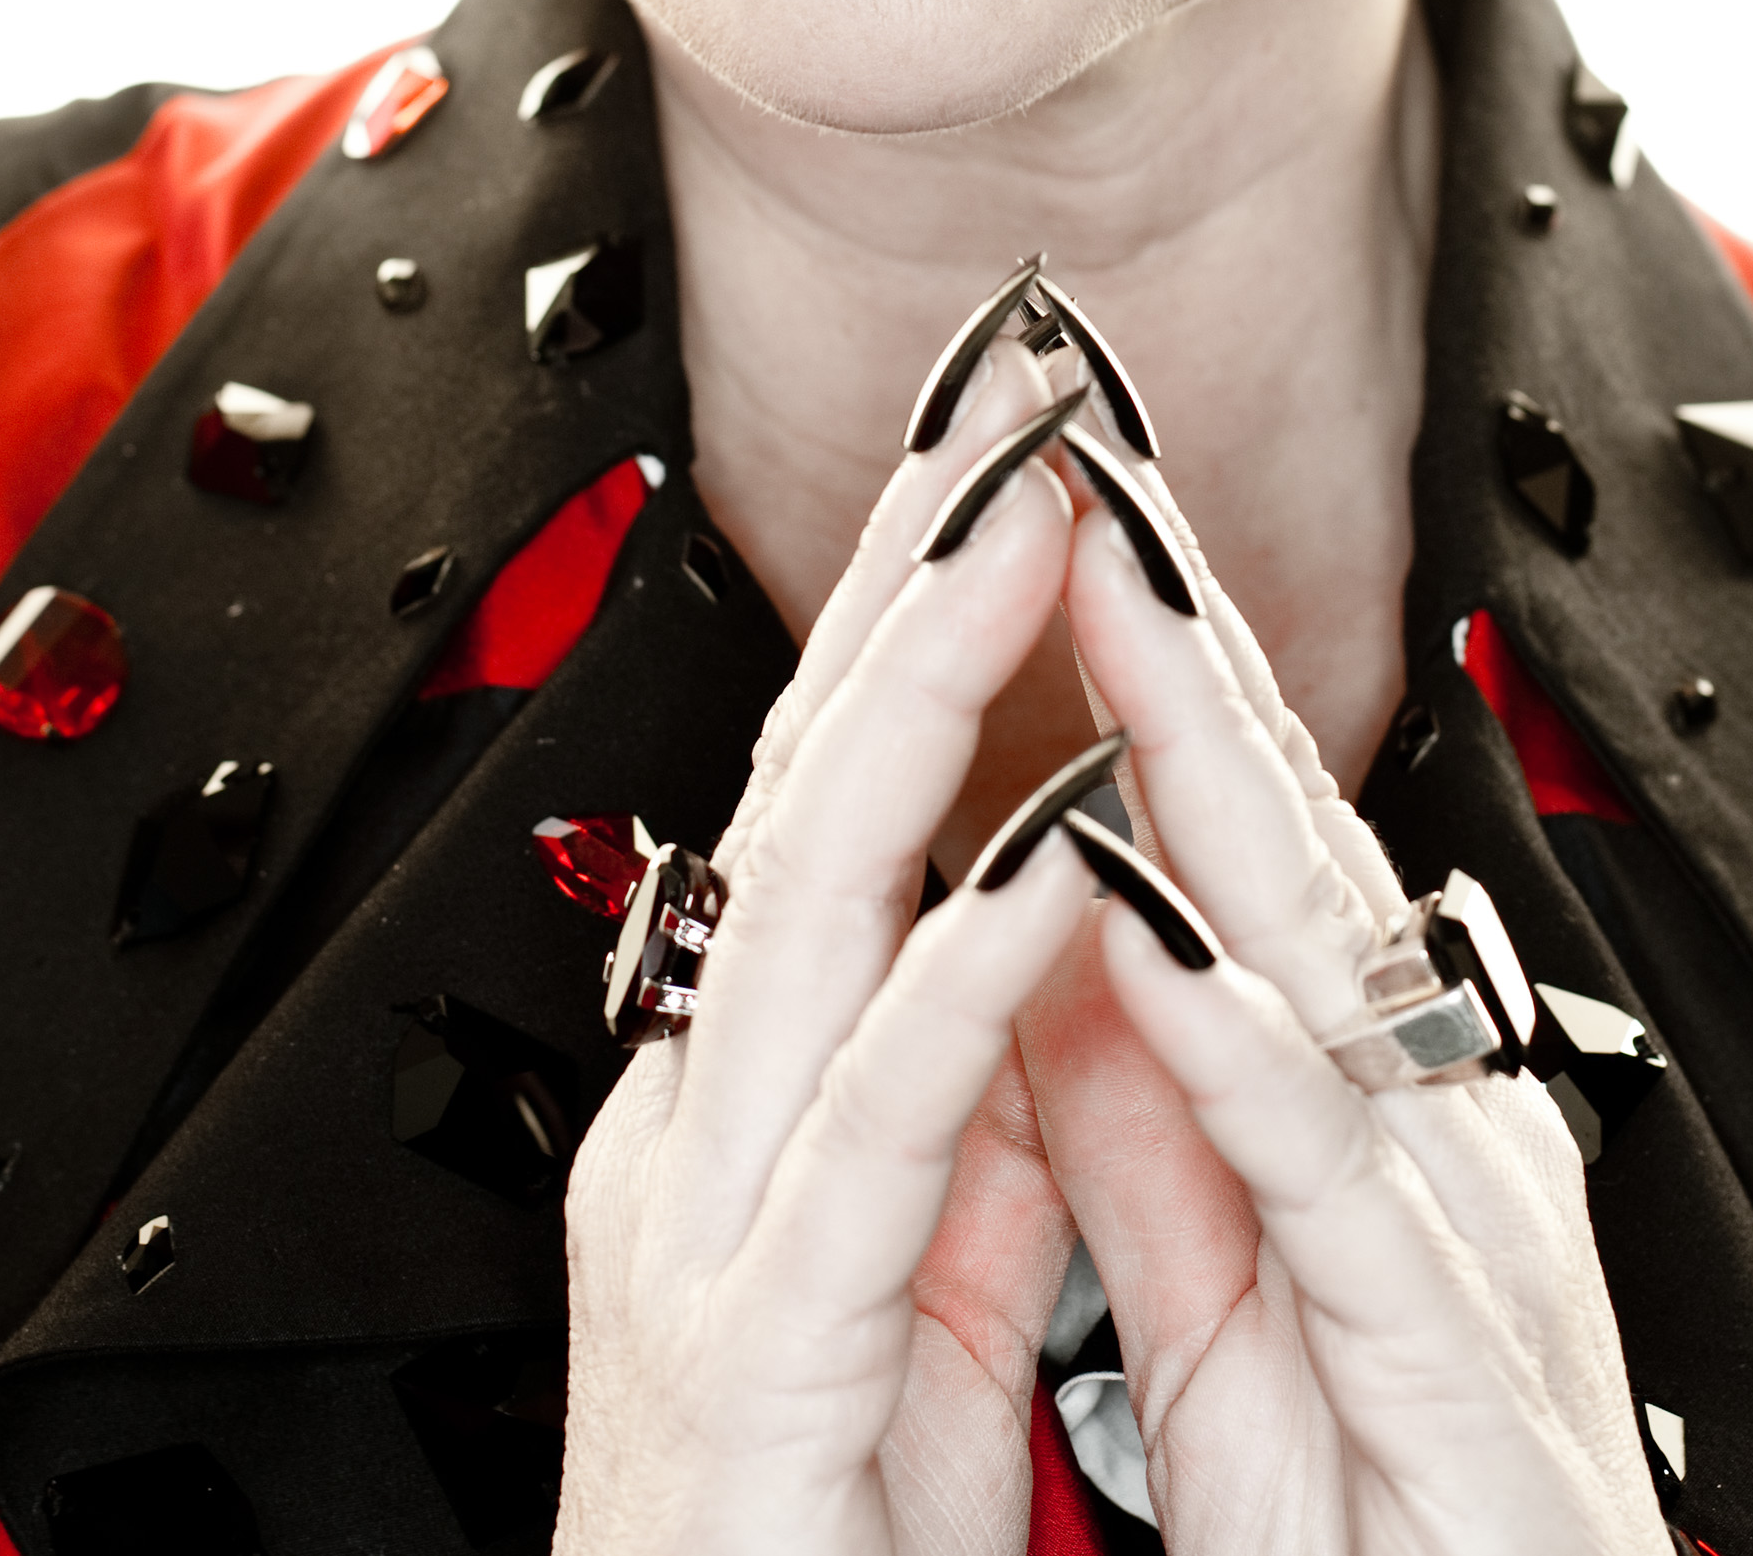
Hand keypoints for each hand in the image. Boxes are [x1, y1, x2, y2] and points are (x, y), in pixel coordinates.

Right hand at [555, 342, 1095, 1555]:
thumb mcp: (906, 1337)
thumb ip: (963, 1162)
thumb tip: (1044, 1007)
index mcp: (739, 1124)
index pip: (833, 808)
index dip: (913, 619)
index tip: (1000, 461)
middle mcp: (696, 1137)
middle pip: (807, 792)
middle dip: (905, 577)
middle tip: (1000, 396)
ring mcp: (702, 1234)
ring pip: (814, 904)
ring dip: (927, 695)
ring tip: (1023, 528)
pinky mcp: (756, 1356)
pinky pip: (877, 1132)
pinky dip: (969, 971)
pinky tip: (1055, 851)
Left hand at [1028, 462, 1672, 1555]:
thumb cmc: (1405, 1534)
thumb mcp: (1234, 1299)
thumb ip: (1157, 1132)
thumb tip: (1062, 966)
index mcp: (1370, 1099)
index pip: (1239, 827)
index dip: (1152, 648)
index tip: (1057, 498)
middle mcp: (1430, 1117)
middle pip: (1286, 825)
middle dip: (1182, 619)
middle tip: (1083, 442)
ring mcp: (1456, 1219)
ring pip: (1316, 947)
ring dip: (1204, 758)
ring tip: (1109, 594)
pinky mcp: (1454, 1361)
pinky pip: (1332, 1181)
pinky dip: (1244, 1048)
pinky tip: (1161, 941)